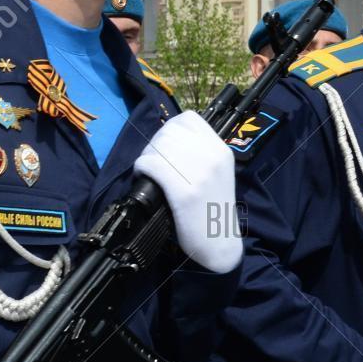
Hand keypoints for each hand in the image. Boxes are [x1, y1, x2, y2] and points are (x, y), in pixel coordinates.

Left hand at [132, 111, 241, 273]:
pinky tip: (144, 177)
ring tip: (148, 170)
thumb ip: (197, 154)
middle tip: (152, 162)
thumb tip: (165, 140)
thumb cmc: (211, 208)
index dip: (169, 129)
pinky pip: (152, 165)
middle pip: (169, 132)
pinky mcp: (185, 191)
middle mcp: (213, 157)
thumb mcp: (215, 173)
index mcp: (221, 150)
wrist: (220, 242)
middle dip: (154, 144)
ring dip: (147, 156)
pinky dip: (142, 168)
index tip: (164, 146)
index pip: (188, 119)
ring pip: (158, 146)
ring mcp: (200, 173)